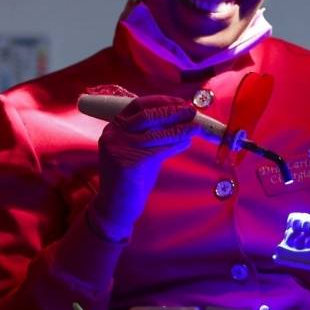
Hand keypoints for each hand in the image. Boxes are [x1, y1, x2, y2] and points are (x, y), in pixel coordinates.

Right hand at [89, 95, 199, 240]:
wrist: (115, 207)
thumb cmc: (130, 179)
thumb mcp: (136, 150)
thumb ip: (151, 134)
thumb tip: (180, 119)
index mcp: (113, 128)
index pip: (137, 105)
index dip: (161, 101)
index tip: (179, 102)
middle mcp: (113, 135)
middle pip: (148, 115)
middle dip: (173, 111)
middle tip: (191, 111)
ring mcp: (119, 149)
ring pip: (157, 133)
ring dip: (180, 128)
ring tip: (196, 127)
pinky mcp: (129, 164)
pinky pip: (160, 149)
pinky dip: (177, 143)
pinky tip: (187, 141)